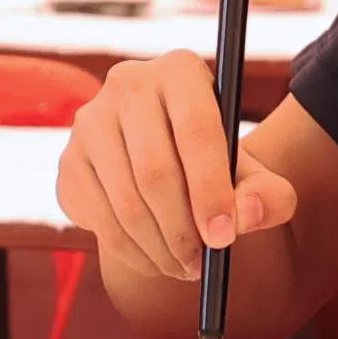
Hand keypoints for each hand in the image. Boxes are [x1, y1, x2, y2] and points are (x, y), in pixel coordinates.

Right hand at [56, 52, 293, 283]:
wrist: (162, 164)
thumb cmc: (214, 166)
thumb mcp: (253, 175)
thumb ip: (269, 195)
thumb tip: (245, 215)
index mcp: (180, 71)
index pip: (196, 131)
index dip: (211, 190)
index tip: (223, 238)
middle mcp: (128, 84)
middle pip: (155, 172)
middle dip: (183, 231)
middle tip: (202, 263)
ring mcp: (90, 121)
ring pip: (126, 201)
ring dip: (159, 249)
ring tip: (184, 266)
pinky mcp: (69, 160)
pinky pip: (99, 219)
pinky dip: (131, 253)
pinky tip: (155, 258)